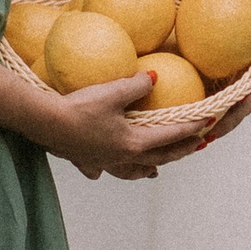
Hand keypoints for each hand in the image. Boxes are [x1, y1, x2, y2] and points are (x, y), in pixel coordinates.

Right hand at [45, 76, 250, 182]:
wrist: (43, 123)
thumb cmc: (78, 106)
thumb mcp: (112, 91)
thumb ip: (136, 85)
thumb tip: (154, 77)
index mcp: (134, 141)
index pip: (171, 135)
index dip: (191, 128)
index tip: (207, 123)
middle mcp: (122, 156)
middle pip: (158, 157)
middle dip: (179, 151)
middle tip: (195, 145)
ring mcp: (103, 162)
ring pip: (131, 171)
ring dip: (146, 170)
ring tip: (154, 171)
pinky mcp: (85, 161)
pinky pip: (100, 170)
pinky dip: (107, 171)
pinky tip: (101, 172)